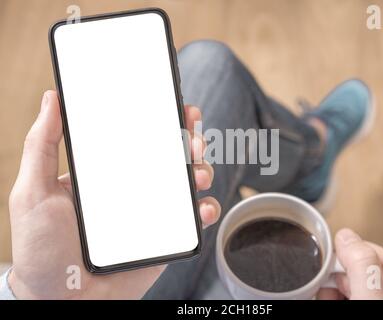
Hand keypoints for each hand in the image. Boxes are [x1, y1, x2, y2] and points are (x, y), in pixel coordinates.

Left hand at [8, 90, 220, 298]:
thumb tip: (52, 98)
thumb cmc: (42, 249)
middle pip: (172, 155)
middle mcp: (135, 187)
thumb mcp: (33, 191)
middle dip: (191, 140)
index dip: (163, 118)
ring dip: (202, 170)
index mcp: (109, 171)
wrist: (64, 300)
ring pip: (189, 181)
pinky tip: (201, 207)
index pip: (140, 136)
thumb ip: (41, 144)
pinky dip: (207, 208)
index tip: (178, 107)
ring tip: (197, 174)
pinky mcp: (168, 235)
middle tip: (193, 140)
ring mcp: (154, 210)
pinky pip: (195, 218)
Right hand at [317, 228, 382, 299]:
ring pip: (341, 280)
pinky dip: (328, 294)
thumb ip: (362, 264)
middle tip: (329, 286)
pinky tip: (325, 297)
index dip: (343, 257)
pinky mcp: (360, 301)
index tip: (332, 269)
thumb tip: (346, 235)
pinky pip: (337, 291)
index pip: (363, 248)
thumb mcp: (371, 298)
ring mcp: (375, 297)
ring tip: (326, 294)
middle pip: (350, 265)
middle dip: (333, 275)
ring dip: (328, 286)